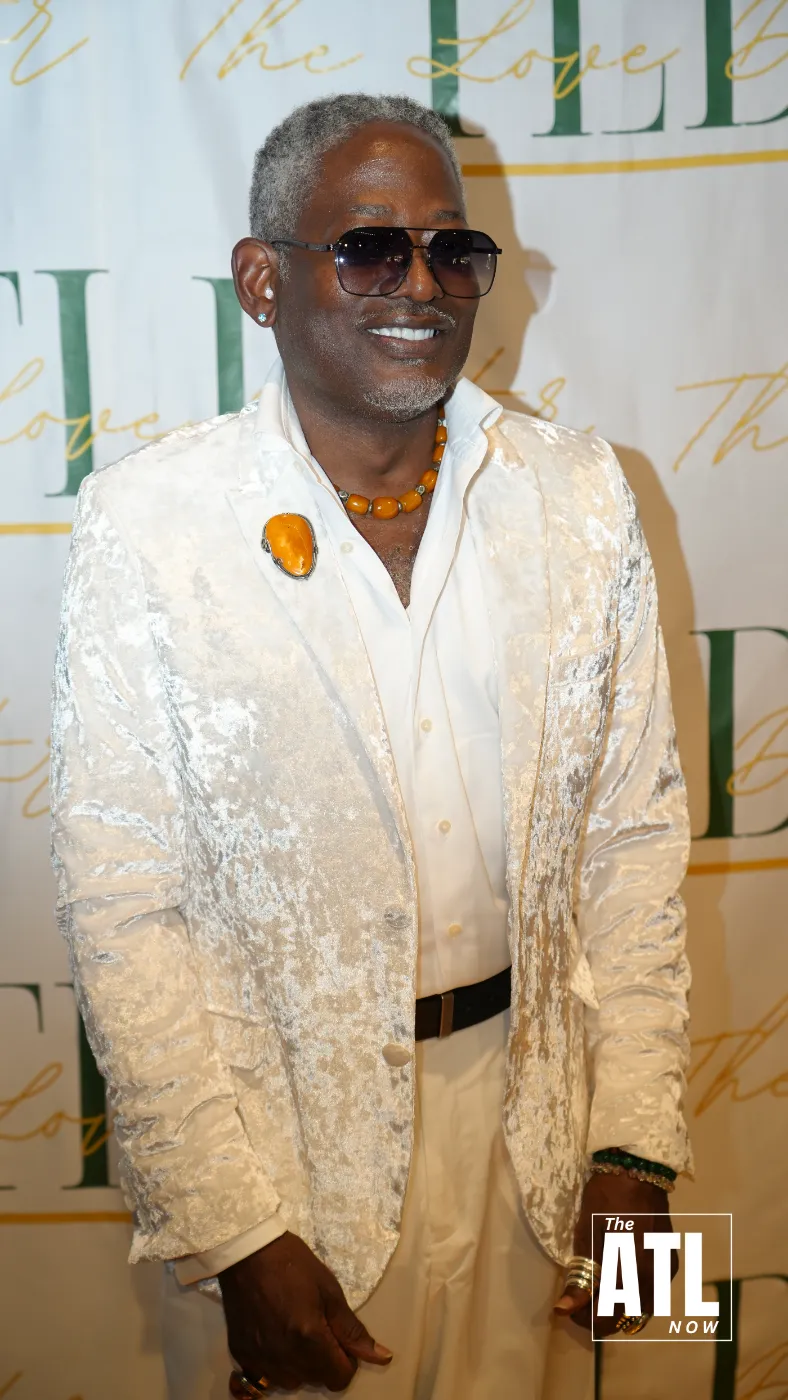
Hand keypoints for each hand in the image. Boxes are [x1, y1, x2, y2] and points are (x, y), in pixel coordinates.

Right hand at [219, 1231, 392, 1391]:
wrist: (247, 1252)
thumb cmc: (293, 1264)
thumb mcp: (329, 1291)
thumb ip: (352, 1330)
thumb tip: (381, 1356)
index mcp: (310, 1339)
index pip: (340, 1378)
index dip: (346, 1358)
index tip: (338, 1335)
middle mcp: (285, 1358)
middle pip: (318, 1380)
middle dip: (325, 1360)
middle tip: (316, 1325)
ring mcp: (260, 1360)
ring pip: (293, 1381)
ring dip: (301, 1364)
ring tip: (294, 1329)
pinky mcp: (242, 1356)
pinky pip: (267, 1376)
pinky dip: (277, 1363)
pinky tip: (275, 1335)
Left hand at [553, 1172, 678, 1336]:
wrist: (638, 1171)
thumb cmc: (605, 1200)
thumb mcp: (585, 1237)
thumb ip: (580, 1279)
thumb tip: (564, 1308)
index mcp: (628, 1273)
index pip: (607, 1319)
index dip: (585, 1320)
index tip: (570, 1308)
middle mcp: (651, 1279)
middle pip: (627, 1319)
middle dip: (604, 1317)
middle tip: (584, 1300)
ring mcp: (665, 1271)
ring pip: (642, 1307)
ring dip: (621, 1306)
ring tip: (600, 1288)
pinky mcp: (670, 1262)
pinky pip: (653, 1291)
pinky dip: (635, 1292)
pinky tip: (621, 1274)